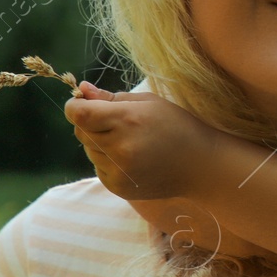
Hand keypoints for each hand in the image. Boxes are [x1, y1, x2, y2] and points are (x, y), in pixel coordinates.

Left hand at [65, 81, 227, 201]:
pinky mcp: (118, 187)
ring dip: (100, 142)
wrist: (200, 166)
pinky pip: (98, 167)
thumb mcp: (148, 102)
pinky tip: (132, 158)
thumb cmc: (176, 126)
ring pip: (88, 150)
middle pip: (81, 131)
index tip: (83, 103)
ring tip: (130, 141)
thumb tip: (81, 90)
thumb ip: (110, 97)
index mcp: (127, 120)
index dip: (75, 106)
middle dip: (90, 123)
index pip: (79, 114)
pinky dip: (107, 160)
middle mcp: (120, 148)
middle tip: (117, 121)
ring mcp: (118, 171)